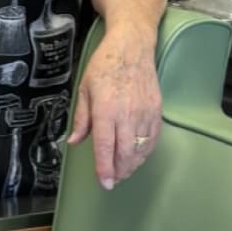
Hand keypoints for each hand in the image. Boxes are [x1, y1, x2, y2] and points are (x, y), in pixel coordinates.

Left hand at [67, 23, 160, 189]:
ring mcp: (145, 113)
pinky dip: (145, 152)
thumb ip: (82, 118)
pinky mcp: (157, 111)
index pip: (106, 147)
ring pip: (141, 149)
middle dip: (118, 171)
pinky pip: (153, 139)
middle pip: (125, 153)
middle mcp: (127, 113)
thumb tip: (74, 141)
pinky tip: (137, 157)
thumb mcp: (85, 88)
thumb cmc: (104, 65)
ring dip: (132, 165)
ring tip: (123, 172)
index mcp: (106, 109)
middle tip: (112, 181)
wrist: (131, 47)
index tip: (104, 183)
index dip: (105, 168)